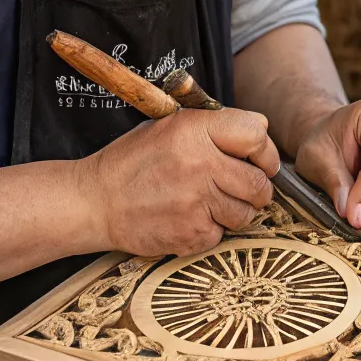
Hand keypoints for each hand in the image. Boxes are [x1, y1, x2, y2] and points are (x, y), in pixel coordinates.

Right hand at [88, 108, 279, 256]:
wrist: (96, 201)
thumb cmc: (135, 161)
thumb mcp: (170, 125)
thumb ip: (214, 126)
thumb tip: (261, 130)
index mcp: (194, 130)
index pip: (256, 134)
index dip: (264, 150)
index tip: (260, 159)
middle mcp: (199, 164)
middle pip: (259, 182)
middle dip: (257, 187)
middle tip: (243, 187)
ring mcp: (196, 203)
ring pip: (246, 213)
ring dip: (236, 210)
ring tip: (211, 202)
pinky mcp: (191, 235)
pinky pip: (222, 235)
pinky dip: (211, 229)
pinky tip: (190, 217)